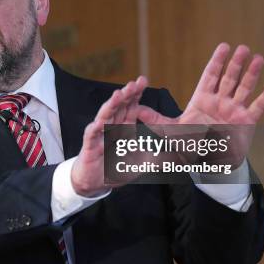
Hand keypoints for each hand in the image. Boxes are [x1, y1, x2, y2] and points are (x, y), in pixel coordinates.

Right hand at [71, 76, 147, 196]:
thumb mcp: (141, 162)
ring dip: (112, 105)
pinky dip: (95, 129)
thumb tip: (174, 151)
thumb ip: (155, 155)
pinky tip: (99, 123)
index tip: (142, 81)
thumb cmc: (115, 168)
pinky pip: (92, 136)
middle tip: (134, 83)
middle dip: (126, 94)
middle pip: (119, 107)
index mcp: (123, 127)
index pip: (130, 106)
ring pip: (105, 116)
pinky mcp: (89, 147)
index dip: (136, 94)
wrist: (94, 182)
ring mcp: (100, 136)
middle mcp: (111, 127)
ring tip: (118, 95)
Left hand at [137, 43, 263, 165]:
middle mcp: (220, 101)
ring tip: (259, 58)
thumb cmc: (189, 142)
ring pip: (244, 88)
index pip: (210, 76)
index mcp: (202, 99)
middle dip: (235, 64)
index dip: (217, 61)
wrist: (206, 160)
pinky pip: (258, 107)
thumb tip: (136, 110)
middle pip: (229, 78)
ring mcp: (234, 110)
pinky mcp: (246, 122)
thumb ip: (155, 120)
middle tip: (242, 48)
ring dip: (252, 74)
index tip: (224, 46)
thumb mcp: (171, 131)